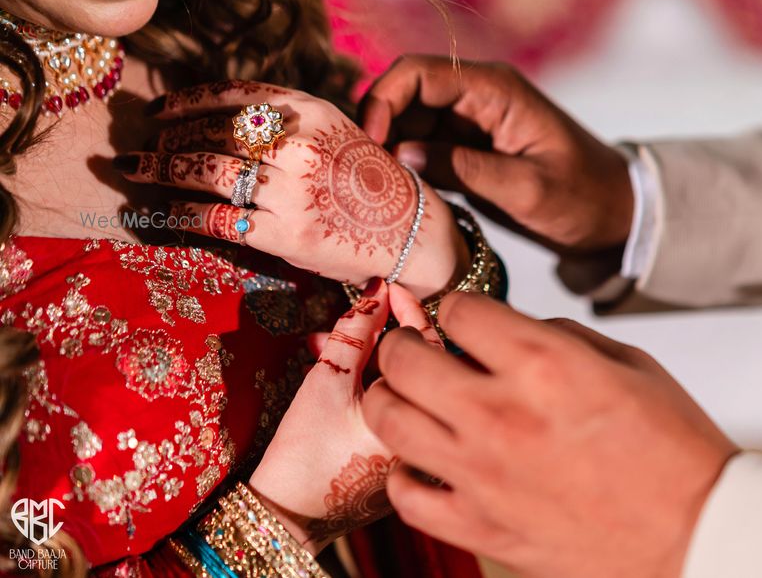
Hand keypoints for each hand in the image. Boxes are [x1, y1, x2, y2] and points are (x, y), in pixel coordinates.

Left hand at [119, 80, 468, 297]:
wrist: (409, 230)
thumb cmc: (367, 181)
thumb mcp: (334, 131)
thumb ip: (286, 120)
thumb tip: (217, 118)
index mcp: (311, 111)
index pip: (234, 96)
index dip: (187, 100)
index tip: (157, 109)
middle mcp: (300, 144)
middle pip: (214, 133)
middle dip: (168, 140)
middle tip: (140, 148)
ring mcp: (292, 190)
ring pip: (208, 171)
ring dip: (163, 170)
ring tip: (137, 171)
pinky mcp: (286, 233)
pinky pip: (218, 217)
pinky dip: (185, 214)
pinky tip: (168, 212)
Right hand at [248, 279, 444, 554]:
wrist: (287, 514)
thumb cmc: (304, 453)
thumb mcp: (327, 380)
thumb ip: (354, 331)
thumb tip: (376, 294)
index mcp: (421, 419)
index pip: (429, 348)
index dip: (409, 311)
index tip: (389, 290)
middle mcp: (429, 436)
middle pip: (421, 365)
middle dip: (387, 332)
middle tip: (363, 313)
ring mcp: (417, 449)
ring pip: (403, 385)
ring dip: (369, 357)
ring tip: (325, 344)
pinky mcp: (400, 458)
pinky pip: (396, 407)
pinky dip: (370, 384)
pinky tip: (335, 372)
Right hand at [360, 56, 633, 253]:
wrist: (614, 215)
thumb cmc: (583, 198)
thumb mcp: (527, 189)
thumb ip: (465, 169)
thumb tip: (400, 153)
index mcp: (494, 91)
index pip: (419, 74)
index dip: (384, 100)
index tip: (370, 144)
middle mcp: (476, 99)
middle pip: (405, 96)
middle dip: (377, 128)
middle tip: (361, 174)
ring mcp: (469, 125)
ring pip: (408, 124)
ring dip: (387, 151)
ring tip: (372, 191)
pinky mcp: (467, 152)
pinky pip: (422, 149)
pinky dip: (404, 168)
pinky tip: (393, 196)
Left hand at [362, 293, 737, 577]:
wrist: (695, 532)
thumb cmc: (673, 449)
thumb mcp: (629, 362)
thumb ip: (558, 335)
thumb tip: (508, 329)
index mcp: (544, 365)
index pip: (459, 309)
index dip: (457, 307)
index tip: (459, 318)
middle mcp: (501, 414)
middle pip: (404, 359)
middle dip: (403, 342)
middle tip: (413, 345)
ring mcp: (482, 476)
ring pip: (389, 420)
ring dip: (389, 397)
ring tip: (405, 395)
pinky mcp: (479, 528)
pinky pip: (405, 494)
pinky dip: (404, 471)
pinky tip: (424, 459)